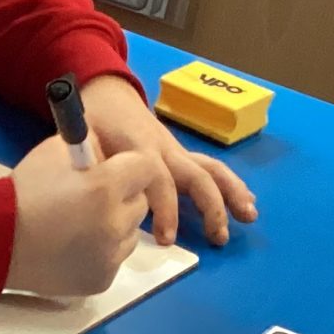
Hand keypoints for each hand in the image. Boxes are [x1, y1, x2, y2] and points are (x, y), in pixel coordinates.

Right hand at [6, 133, 161, 297]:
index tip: (113, 171)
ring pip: (131, 234)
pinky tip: (73, 248)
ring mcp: (110, 256)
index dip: (130, 167)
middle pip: (141, 204)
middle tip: (93, 199)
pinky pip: (115, 258)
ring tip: (80, 225)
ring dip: (115, 227)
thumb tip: (113, 154)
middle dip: (122, 198)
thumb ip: (91, 148)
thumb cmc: (23, 191)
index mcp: (105, 187)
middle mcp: (115, 224)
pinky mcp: (103, 280)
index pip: (146, 169)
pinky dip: (101, 252)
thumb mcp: (55, 152)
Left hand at [80, 74, 257, 248]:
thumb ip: (91, 167)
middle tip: (218, 236)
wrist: (108, 95)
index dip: (166, 209)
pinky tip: (244, 204)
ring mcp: (175, 151)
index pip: (161, 179)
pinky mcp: (179, 155)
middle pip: (197, 174)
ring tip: (248, 216)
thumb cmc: (94, 123)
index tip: (166, 238)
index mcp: (141, 148)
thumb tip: (96, 197)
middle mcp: (165, 149)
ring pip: (210, 169)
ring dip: (233, 193)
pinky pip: (209, 168)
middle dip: (212, 205)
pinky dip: (229, 186)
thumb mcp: (84, 143)